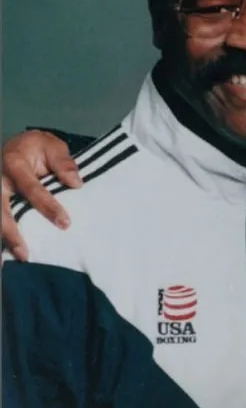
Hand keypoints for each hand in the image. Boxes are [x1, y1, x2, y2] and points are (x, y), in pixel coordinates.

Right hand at [2, 130, 81, 260]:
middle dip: (12, 232)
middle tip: (26, 254)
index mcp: (14, 163)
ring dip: (1, 239)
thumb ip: (64, 163)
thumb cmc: (37, 147)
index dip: (47, 206)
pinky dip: (1, 238)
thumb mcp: (52, 146)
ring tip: (7, 262)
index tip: (64, 223)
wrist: (17, 144)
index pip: (31, 188)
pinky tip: (2, 258)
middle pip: (1, 209)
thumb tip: (76, 183)